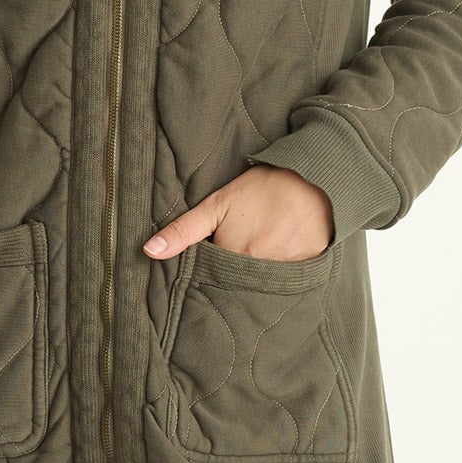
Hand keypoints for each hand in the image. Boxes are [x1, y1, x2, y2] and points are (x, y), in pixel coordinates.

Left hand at [142, 164, 334, 263]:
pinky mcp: (305, 273)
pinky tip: (281, 247)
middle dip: (233, 270)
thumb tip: (148, 252)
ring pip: (259, 282)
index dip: (211, 264)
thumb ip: (183, 231)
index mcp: (232, 260)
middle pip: (235, 282)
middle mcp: (256, 275)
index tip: (218, 247)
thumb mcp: (216, 205)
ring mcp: (282, 275)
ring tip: (263, 241)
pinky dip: (280, 269)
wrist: (312, 180)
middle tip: (244, 240)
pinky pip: (285, 281)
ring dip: (257, 270)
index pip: (212, 277)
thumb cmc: (261, 189)